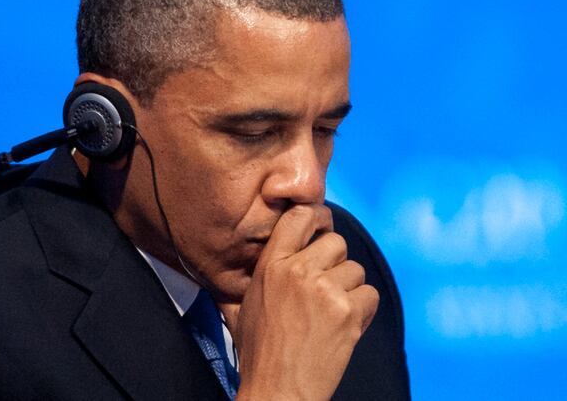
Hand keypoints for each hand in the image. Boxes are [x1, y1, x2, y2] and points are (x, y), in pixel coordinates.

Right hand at [223, 204, 378, 400]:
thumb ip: (247, 278)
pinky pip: (370, 295)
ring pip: (356, 269)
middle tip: (325, 291)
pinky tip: (345, 327)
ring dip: (350, 291)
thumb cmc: (260, 353)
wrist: (278, 390)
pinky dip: (364, 312)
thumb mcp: (243, 306)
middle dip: (336, 264)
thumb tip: (229, 264)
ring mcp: (324, 290)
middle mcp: (297, 271)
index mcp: (271, 265)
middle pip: (336, 242)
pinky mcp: (347, 312)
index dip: (317, 218)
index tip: (322, 226)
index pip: (299, 217)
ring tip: (331, 315)